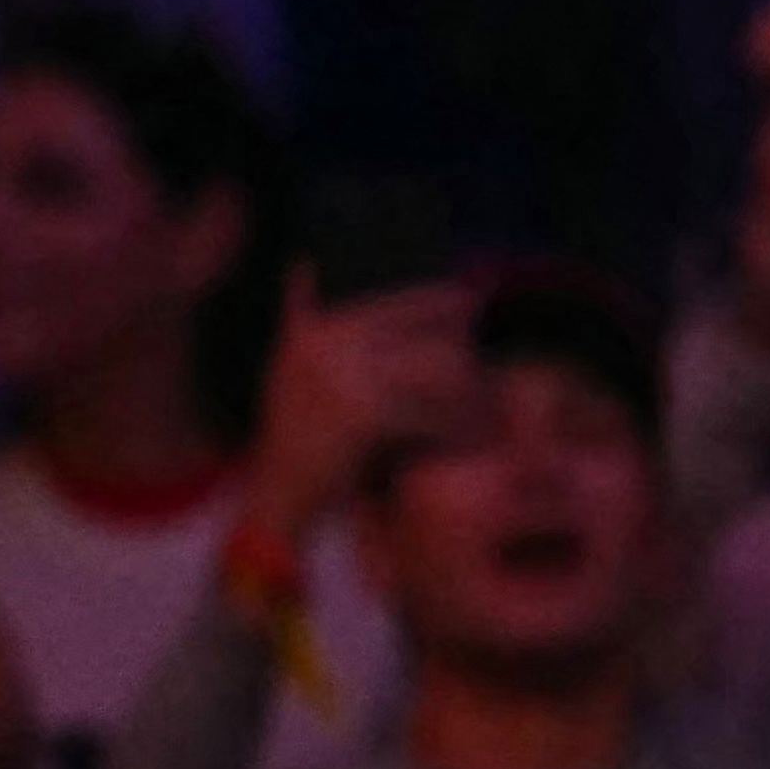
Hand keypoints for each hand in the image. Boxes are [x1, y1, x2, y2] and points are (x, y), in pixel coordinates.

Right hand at [245, 273, 481, 540]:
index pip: (399, 305)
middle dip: (461, 352)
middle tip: (489, 367)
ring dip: (469, 392)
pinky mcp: (366, 413)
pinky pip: (431, 413)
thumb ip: (302, 318)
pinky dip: (457, 428)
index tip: (473, 307)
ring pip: (436, 372)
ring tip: (492, 407)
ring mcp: (345, 376)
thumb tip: (303, 263)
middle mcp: (327, 345)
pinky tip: (476, 439)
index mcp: (316, 330)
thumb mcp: (288, 371)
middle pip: (426, 335)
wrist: (277, 505)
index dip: (440, 306)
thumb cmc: (296, 441)